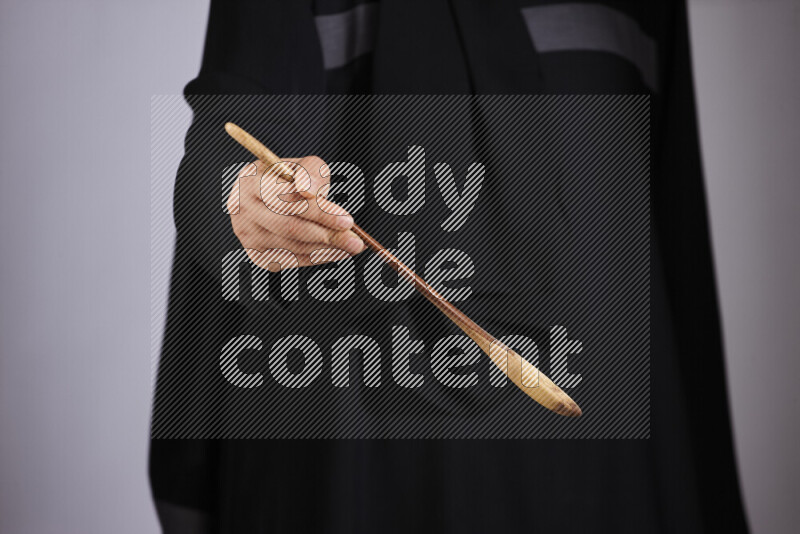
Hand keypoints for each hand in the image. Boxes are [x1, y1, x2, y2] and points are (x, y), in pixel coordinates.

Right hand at [228, 156, 364, 270]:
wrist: (265, 196)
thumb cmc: (288, 177)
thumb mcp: (301, 165)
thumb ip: (310, 171)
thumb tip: (309, 191)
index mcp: (249, 183)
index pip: (285, 200)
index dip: (318, 211)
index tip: (348, 220)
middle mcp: (243, 212)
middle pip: (289, 227)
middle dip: (327, 234)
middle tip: (357, 241)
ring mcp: (248, 236)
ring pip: (293, 246)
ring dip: (327, 249)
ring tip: (353, 246)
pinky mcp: (258, 255)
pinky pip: (293, 260)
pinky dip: (319, 257)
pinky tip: (339, 252)